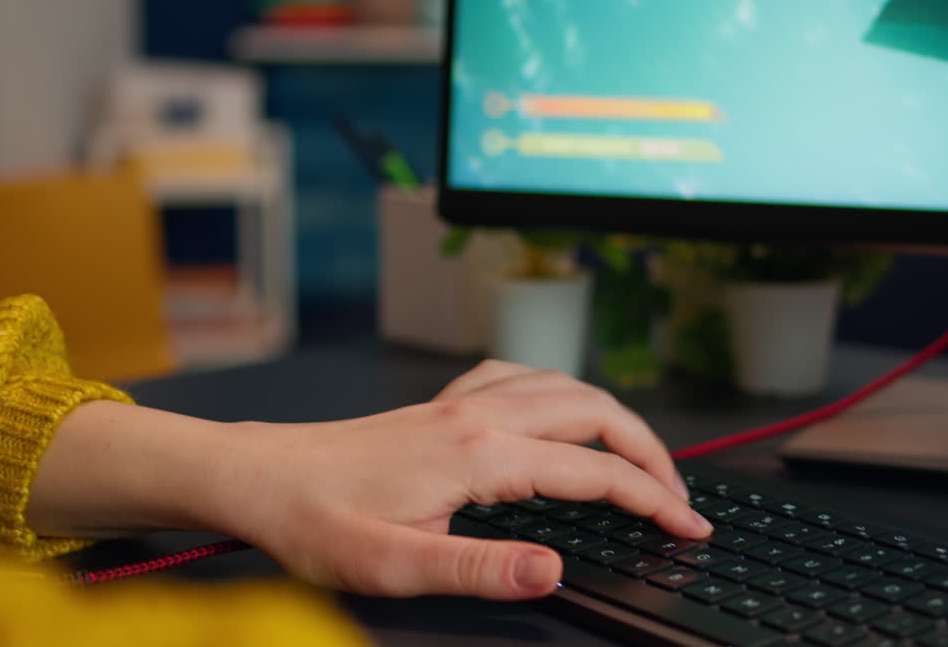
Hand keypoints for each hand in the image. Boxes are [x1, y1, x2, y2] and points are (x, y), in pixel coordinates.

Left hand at [31, 361, 708, 599]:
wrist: (259, 476)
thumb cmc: (316, 519)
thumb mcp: (395, 565)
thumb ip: (481, 569)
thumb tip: (555, 570)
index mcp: (481, 455)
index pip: (595, 472)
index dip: (653, 499)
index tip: (688, 526)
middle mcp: (481, 415)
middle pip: (597, 413)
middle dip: (652, 452)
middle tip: (678, 496)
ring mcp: (463, 402)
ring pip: (567, 386)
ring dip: (615, 418)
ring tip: (638, 457)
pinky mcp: (444, 405)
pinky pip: (521, 376)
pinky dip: (561, 390)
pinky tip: (557, 408)